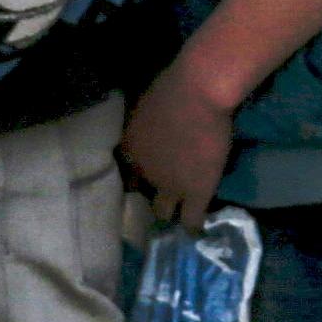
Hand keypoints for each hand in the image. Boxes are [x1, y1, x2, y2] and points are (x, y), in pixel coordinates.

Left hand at [118, 75, 234, 225]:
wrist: (197, 94)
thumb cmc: (171, 88)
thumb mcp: (145, 105)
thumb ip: (145, 123)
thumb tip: (150, 124)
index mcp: (129, 149)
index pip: (124, 174)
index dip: (134, 177)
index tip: (140, 181)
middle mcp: (144, 172)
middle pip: (139, 195)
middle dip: (147, 197)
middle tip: (160, 197)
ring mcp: (170, 186)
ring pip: (162, 212)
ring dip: (169, 212)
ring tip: (176, 219)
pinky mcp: (196, 191)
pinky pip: (192, 219)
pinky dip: (194, 227)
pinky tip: (197, 233)